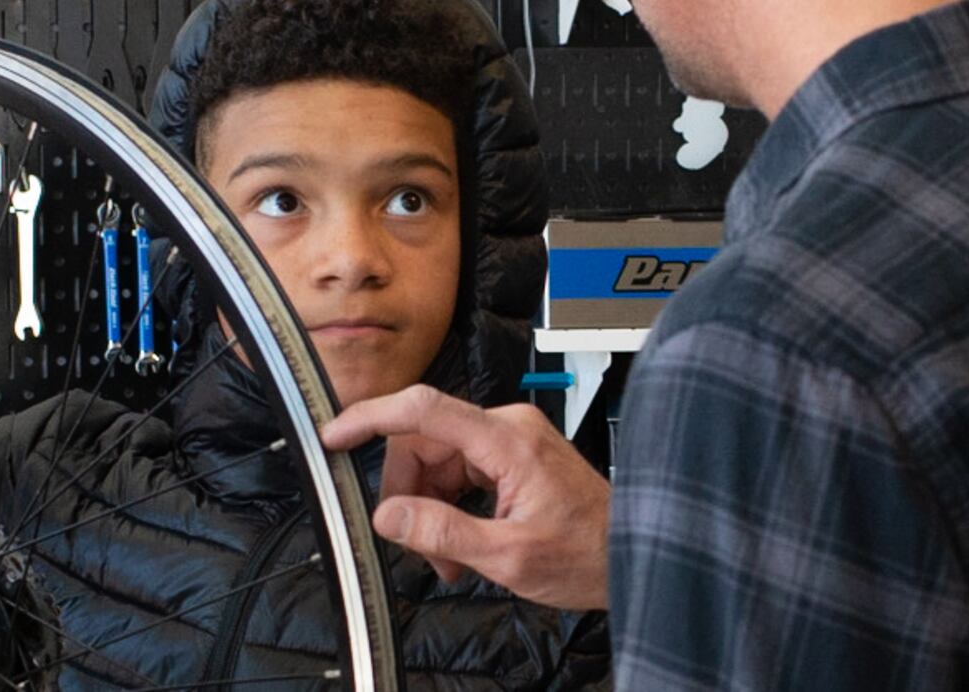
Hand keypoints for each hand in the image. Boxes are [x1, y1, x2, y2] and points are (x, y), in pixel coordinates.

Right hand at [321, 385, 610, 610]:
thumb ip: (443, 533)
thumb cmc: (590, 554)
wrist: (633, 555)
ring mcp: (511, 439)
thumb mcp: (509, 556)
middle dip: (408, 494)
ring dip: (430, 508)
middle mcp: (508, 427)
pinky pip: (460, 470)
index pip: (422, 409)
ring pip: (438, 460)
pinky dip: (450, 506)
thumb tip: (389, 516)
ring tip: (447, 558)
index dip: (370, 417)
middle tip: (414, 544)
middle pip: (424, 442)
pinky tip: (461, 544)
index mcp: (508, 441)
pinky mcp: (512, 455)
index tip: (334, 435)